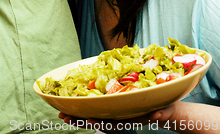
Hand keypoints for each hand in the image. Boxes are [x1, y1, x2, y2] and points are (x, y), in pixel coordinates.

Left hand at [58, 105, 176, 130]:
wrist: (165, 109)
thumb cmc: (165, 110)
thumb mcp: (165, 111)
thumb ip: (161, 114)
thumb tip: (158, 115)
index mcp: (129, 119)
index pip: (111, 123)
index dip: (98, 122)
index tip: (86, 120)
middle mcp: (119, 118)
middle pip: (97, 121)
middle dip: (79, 120)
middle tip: (63, 117)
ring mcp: (114, 113)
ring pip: (93, 116)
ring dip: (77, 115)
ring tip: (61, 114)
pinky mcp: (112, 106)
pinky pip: (95, 108)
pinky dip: (83, 107)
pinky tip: (71, 103)